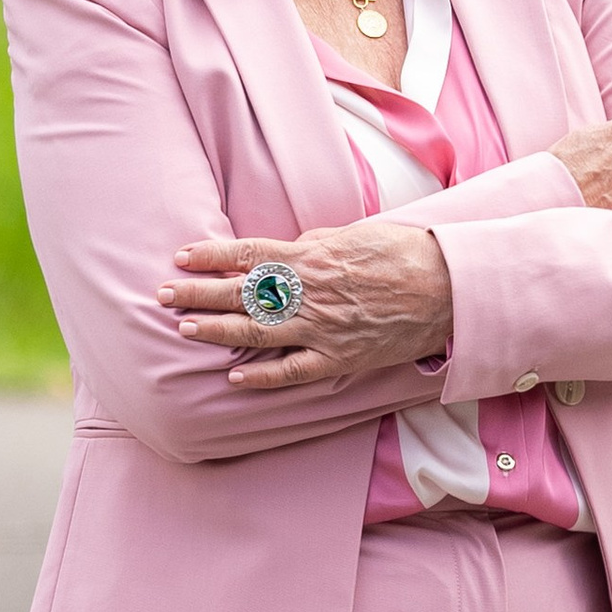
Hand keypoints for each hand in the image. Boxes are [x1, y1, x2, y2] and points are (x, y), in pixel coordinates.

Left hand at [162, 222, 453, 393]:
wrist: (449, 288)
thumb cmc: (404, 254)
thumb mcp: (354, 234)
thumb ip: (314, 243)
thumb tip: (284, 249)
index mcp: (312, 256)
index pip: (248, 254)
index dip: (211, 256)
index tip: (181, 256)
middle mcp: (309, 292)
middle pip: (241, 293)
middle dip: (197, 293)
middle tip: (162, 294)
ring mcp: (322, 328)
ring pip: (256, 331)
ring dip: (216, 330)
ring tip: (184, 328)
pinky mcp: (340, 357)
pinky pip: (293, 370)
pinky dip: (262, 376)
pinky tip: (235, 377)